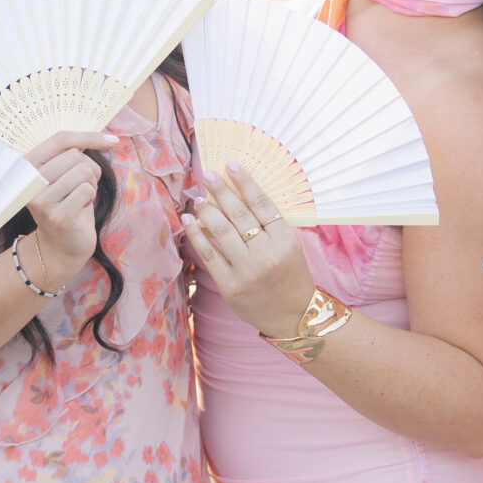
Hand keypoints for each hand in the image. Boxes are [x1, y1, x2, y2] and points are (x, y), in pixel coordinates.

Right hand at [23, 135, 100, 288]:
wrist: (60, 247)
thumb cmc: (67, 205)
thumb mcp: (64, 176)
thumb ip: (74, 155)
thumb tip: (107, 138)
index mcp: (27, 166)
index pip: (60, 139)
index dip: (88, 136)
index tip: (113, 140)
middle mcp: (29, 182)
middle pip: (75, 155)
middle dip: (89, 170)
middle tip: (81, 188)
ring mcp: (41, 200)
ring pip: (83, 172)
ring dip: (90, 185)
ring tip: (79, 199)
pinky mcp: (58, 216)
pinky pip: (87, 190)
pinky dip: (90, 199)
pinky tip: (80, 210)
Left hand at [181, 164, 313, 336]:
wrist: (294, 317)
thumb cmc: (291, 276)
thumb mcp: (290, 247)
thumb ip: (270, 225)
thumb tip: (239, 195)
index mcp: (285, 240)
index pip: (262, 204)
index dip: (245, 182)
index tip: (231, 165)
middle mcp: (267, 254)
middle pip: (239, 214)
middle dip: (221, 191)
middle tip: (207, 174)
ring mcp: (247, 271)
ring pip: (222, 232)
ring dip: (207, 210)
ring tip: (198, 197)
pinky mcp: (230, 286)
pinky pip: (208, 254)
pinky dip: (196, 235)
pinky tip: (188, 220)